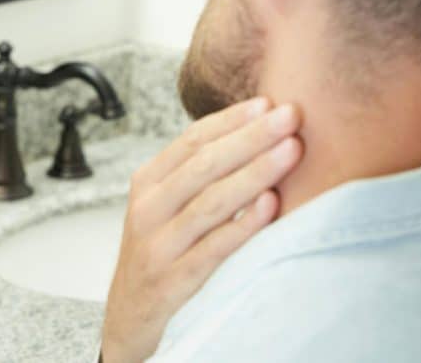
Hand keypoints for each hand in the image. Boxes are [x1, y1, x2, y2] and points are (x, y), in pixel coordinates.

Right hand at [101, 98, 301, 362]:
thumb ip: (198, 176)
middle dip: (251, 137)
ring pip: (211, 201)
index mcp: (147, 183)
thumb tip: (257, 133)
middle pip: (204, 164)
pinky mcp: (173, 280)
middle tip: (291, 117)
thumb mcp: (165, 207)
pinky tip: (271, 206)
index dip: (231, 119)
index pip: (191, 140)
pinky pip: (214, 248)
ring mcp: (159, 245)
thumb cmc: (161, 253)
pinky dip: (243, 225)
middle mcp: (148, 209)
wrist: (129, 317)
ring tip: (291, 152)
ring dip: (255, 172)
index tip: (269, 103)